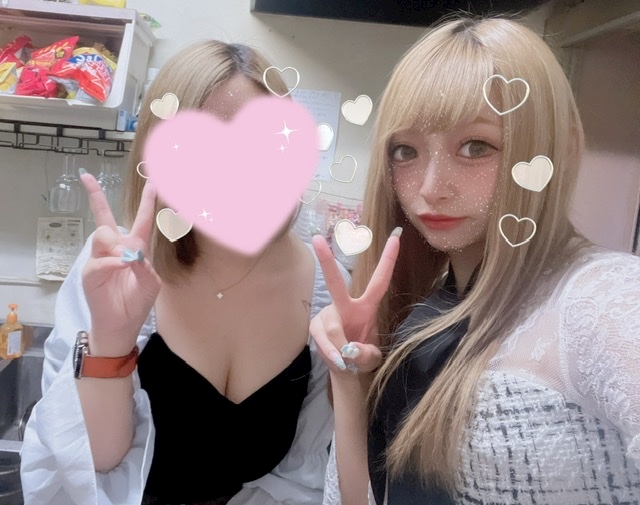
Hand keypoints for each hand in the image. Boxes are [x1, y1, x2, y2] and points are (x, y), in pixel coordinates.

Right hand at [80, 173, 160, 356]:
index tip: (151, 183)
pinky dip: (113, 263)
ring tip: (125, 261)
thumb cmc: (137, 302)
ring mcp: (101, 259)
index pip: (141, 221)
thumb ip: (145, 266)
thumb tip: (132, 254)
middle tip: (86, 177)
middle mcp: (116, 249)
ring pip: (102, 234)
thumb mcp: (151, 283)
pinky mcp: (91, 272)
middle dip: (95, 196)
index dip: (146, 202)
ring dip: (115, 243)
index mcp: (135, 248)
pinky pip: (101, 260)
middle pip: (104, 217)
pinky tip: (121, 266)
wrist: (121, 324)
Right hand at [310, 230, 399, 375]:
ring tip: (346, 361)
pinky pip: (322, 339)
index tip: (396, 238)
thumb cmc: (362, 356)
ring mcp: (328, 314)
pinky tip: (337, 360)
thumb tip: (350, 351)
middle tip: (316, 238)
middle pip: (335, 283)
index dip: (388, 260)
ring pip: (332, 327)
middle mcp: (345, 305)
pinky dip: (331, 352)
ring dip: (340, 348)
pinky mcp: (316, 325)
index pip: (380, 281)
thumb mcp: (372, 359)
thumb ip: (366, 355)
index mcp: (367, 306)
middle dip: (326, 261)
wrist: (345, 369)